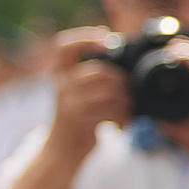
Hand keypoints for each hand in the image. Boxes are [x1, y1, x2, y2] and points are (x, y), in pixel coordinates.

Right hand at [39, 28, 133, 166]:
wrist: (62, 150)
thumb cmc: (77, 119)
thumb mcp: (76, 93)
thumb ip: (88, 75)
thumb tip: (119, 54)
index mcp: (59, 74)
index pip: (63, 45)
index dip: (85, 37)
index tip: (107, 40)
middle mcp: (60, 84)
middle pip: (100, 70)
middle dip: (122, 82)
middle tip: (128, 95)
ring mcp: (68, 101)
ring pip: (109, 91)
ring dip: (126, 102)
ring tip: (127, 111)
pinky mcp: (78, 118)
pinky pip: (111, 110)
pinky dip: (123, 118)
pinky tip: (122, 124)